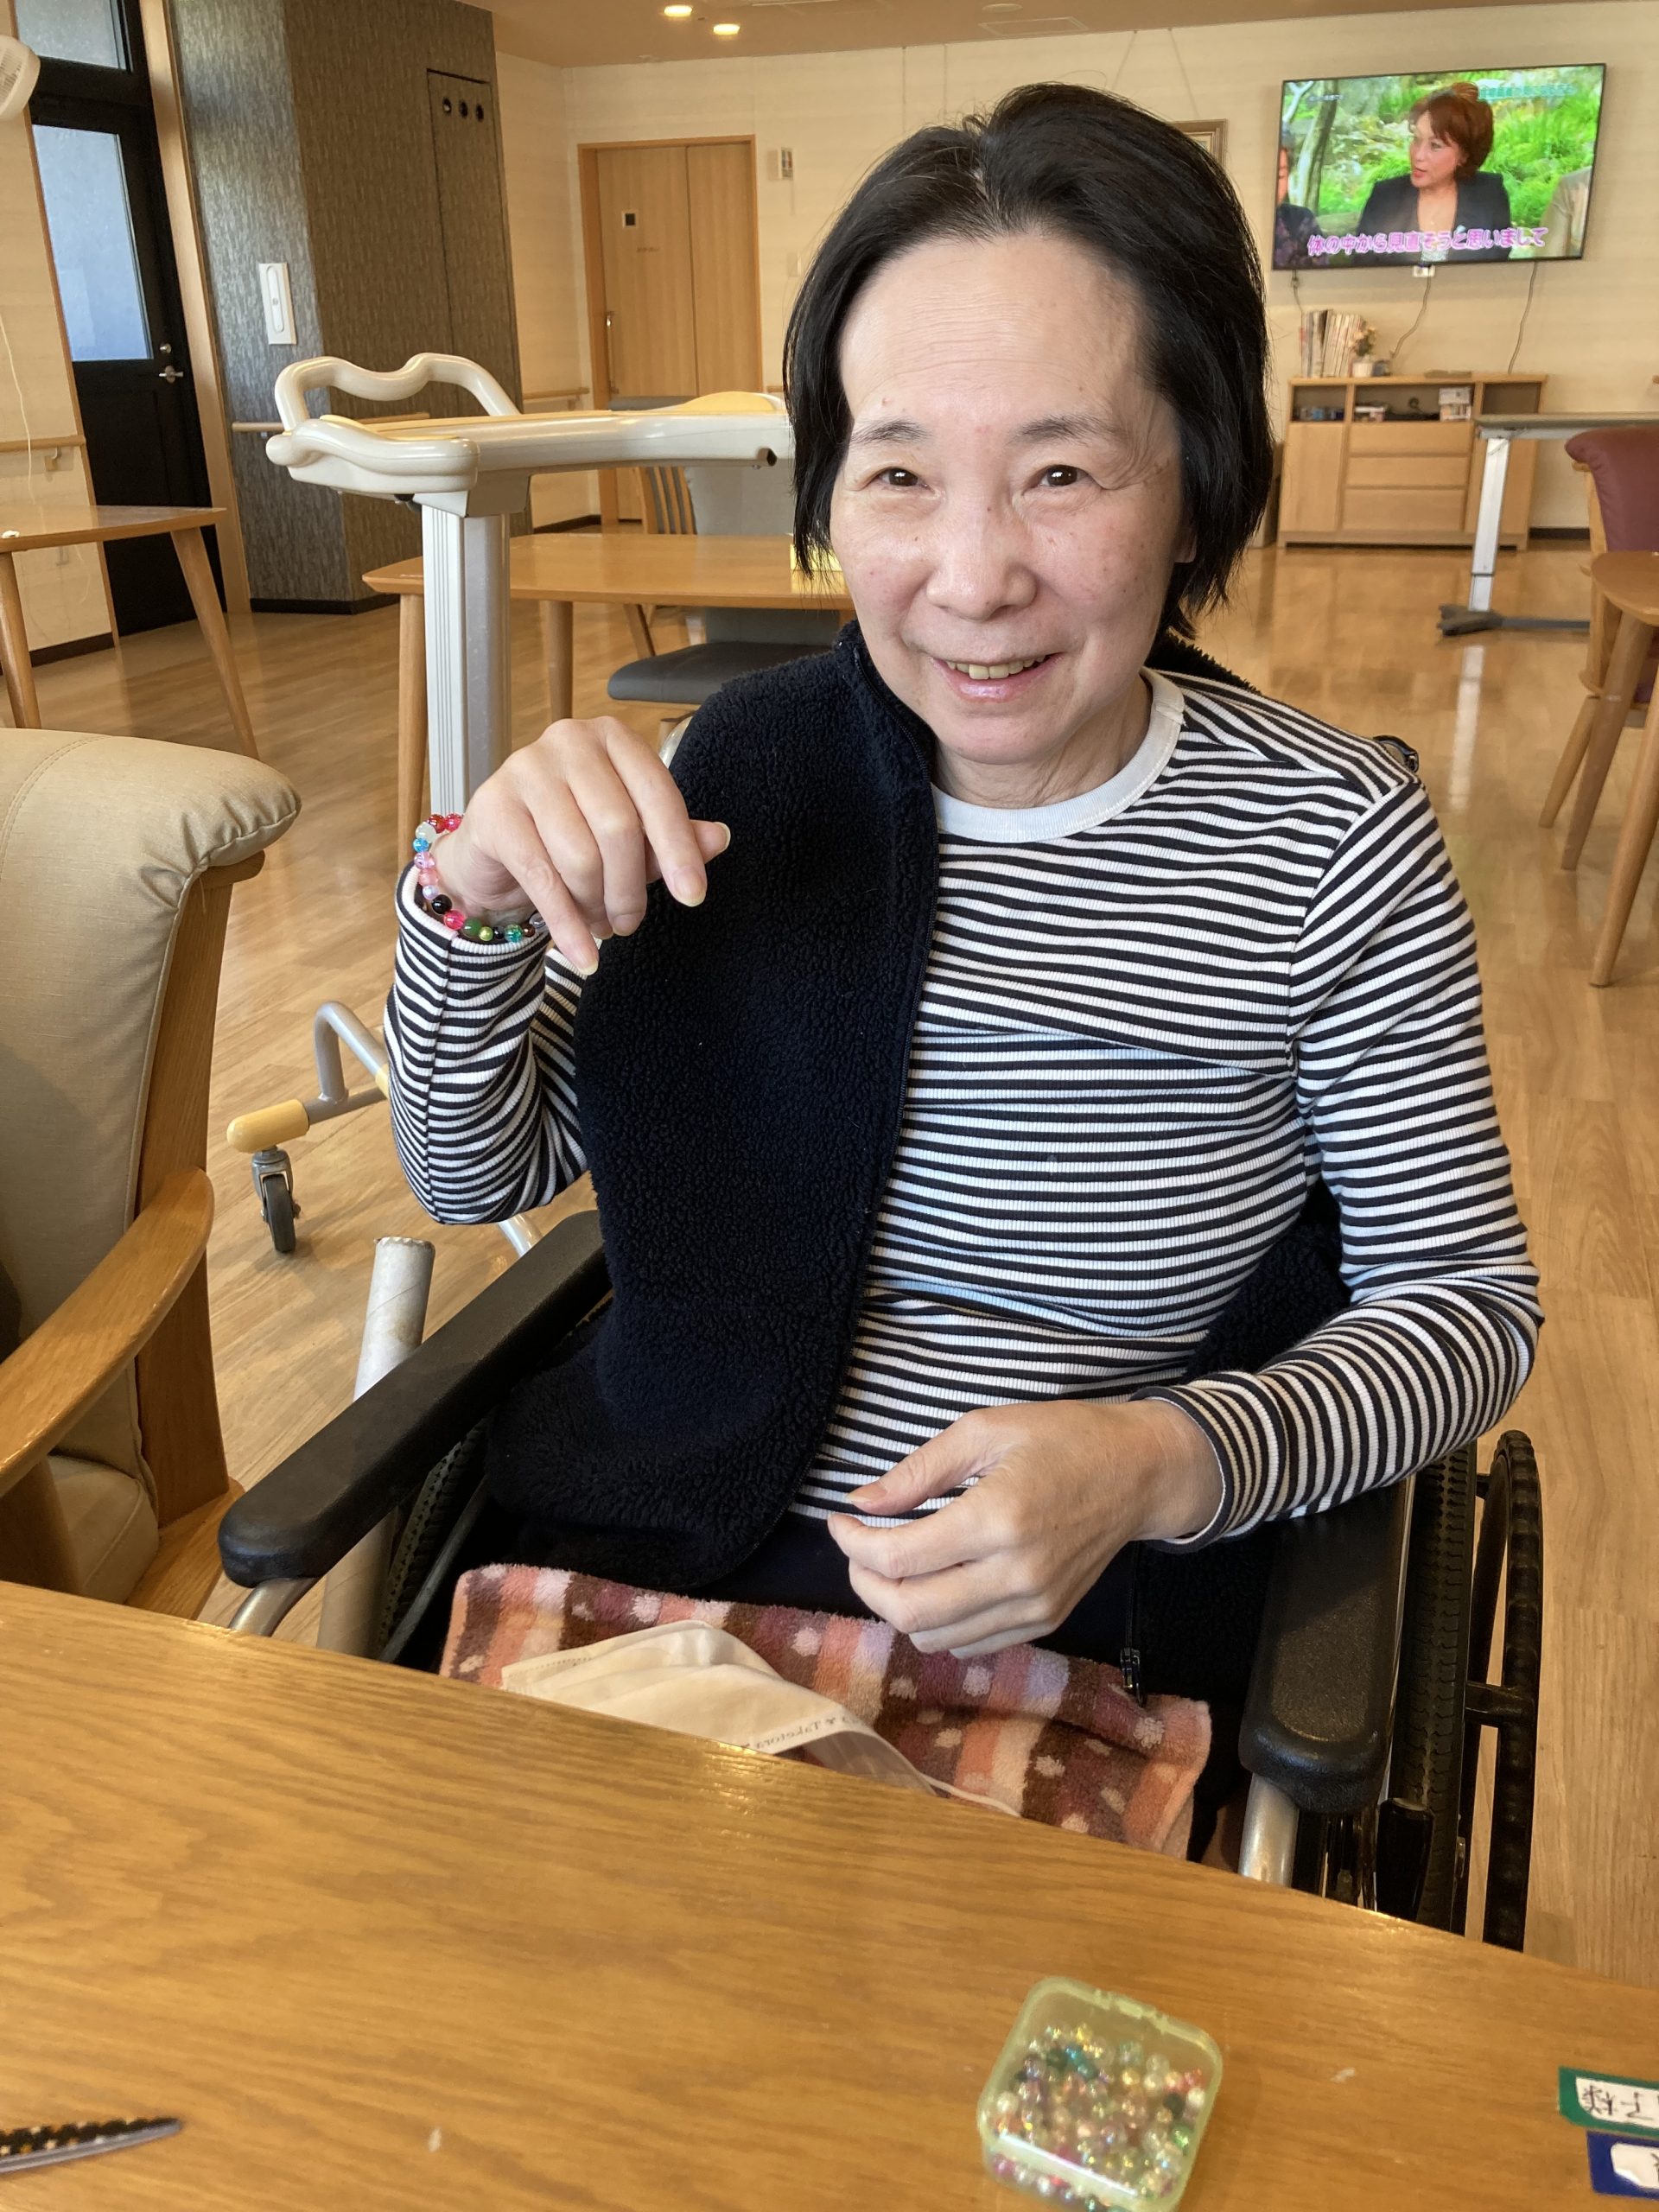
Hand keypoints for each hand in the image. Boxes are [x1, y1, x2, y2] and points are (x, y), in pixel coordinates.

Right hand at [429, 716, 729, 973]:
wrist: (494, 848)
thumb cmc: (569, 830)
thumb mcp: (629, 834)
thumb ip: (671, 835)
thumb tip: (719, 838)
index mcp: (612, 737)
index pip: (657, 794)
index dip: (679, 850)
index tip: (693, 896)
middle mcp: (568, 741)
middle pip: (618, 828)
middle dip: (630, 889)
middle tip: (629, 923)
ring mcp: (525, 770)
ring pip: (580, 856)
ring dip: (596, 905)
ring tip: (600, 925)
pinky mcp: (493, 809)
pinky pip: (541, 878)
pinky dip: (567, 925)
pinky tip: (582, 956)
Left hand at [826, 1399, 1222, 1657]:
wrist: (1140, 1473)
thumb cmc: (1062, 1439)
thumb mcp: (985, 1430)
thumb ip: (918, 1471)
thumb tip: (861, 1503)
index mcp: (998, 1518)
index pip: (898, 1558)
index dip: (852, 1543)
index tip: (841, 1519)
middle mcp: (1016, 1574)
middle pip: (909, 1612)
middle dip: (864, 1582)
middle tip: (858, 1547)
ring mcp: (1034, 1606)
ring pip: (935, 1638)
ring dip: (897, 1606)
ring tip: (894, 1564)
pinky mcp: (1045, 1621)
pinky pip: (970, 1645)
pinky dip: (937, 1623)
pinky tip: (934, 1583)